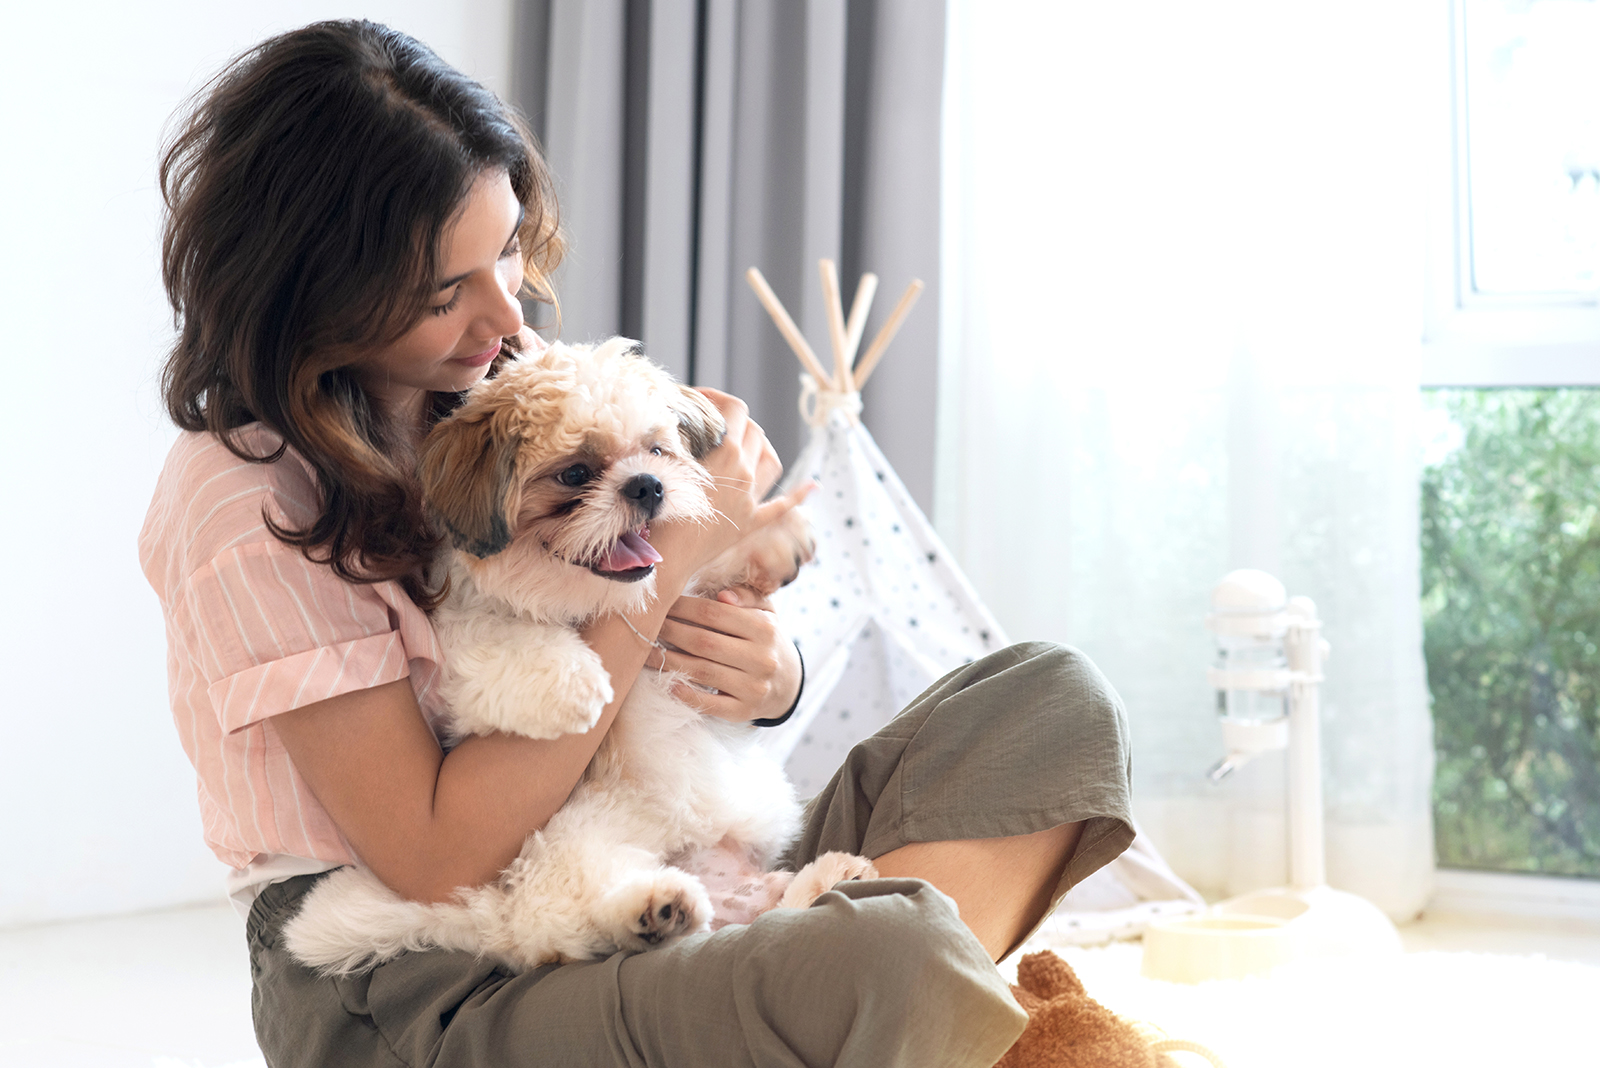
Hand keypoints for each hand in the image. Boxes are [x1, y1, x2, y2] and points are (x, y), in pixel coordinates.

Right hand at [652, 390, 793, 574]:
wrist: (667, 560)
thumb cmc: (657, 513)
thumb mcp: (660, 465)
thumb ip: (671, 437)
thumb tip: (669, 416)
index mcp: (726, 454)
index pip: (735, 408)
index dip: (719, 397)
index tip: (700, 399)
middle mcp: (746, 473)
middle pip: (755, 430)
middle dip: (736, 419)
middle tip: (714, 421)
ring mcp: (752, 499)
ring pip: (772, 459)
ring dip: (762, 445)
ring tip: (746, 443)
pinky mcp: (752, 522)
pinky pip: (783, 505)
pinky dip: (799, 493)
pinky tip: (812, 485)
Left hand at [654, 586, 801, 722]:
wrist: (787, 683)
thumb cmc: (766, 641)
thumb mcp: (766, 612)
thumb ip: (747, 597)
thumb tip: (723, 595)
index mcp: (765, 628)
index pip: (714, 613)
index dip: (683, 607)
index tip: (663, 603)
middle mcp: (761, 658)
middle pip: (703, 642)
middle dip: (670, 631)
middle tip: (648, 625)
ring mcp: (753, 687)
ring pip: (701, 671)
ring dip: (668, 660)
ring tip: (647, 651)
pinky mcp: (743, 711)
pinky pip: (709, 704)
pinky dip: (686, 693)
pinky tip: (667, 682)